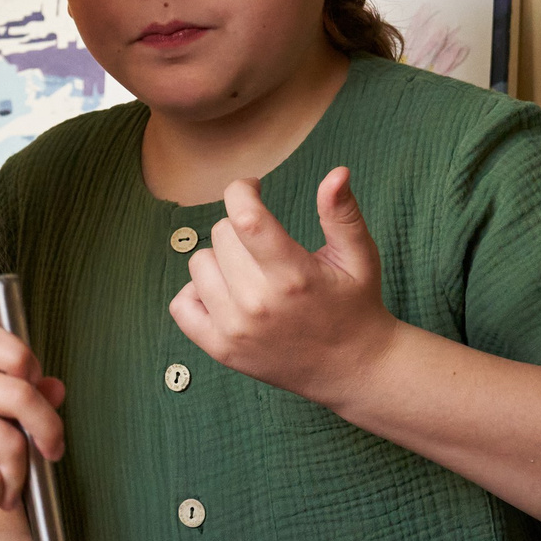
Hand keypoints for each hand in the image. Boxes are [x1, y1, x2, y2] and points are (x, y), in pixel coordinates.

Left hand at [170, 168, 397, 407]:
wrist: (352, 369)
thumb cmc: (355, 305)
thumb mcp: (359, 257)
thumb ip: (342, 213)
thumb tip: (337, 171)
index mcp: (293, 275)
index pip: (245, 217)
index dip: (242, 190)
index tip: (253, 188)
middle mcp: (258, 303)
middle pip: (222, 234)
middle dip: (242, 228)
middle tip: (268, 246)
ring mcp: (235, 329)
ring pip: (199, 263)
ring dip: (221, 259)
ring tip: (251, 272)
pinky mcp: (220, 349)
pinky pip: (181, 305)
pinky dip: (197, 292)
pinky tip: (225, 293)